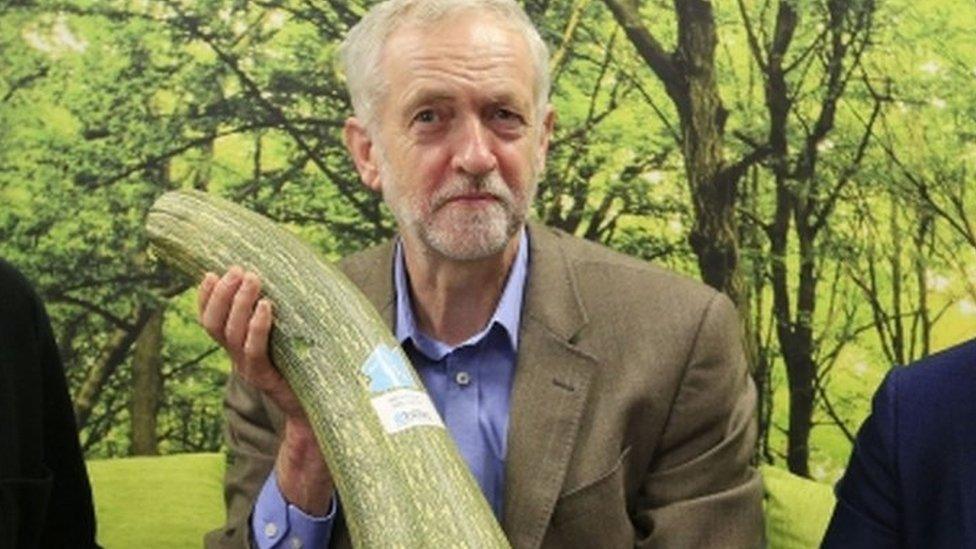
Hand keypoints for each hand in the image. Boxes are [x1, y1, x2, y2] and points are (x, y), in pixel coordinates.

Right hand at [198, 267, 333, 514]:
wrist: (318, 410)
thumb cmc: (308, 367)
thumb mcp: (291, 338)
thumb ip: (285, 316)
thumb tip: (294, 276)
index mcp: (237, 347)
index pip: (210, 321)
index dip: (205, 299)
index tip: (211, 274)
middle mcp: (237, 358)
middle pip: (214, 324)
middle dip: (222, 294)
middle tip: (237, 270)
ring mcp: (248, 369)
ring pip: (232, 333)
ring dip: (240, 302)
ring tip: (251, 278)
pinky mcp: (265, 377)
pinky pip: (254, 350)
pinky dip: (258, 326)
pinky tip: (266, 305)